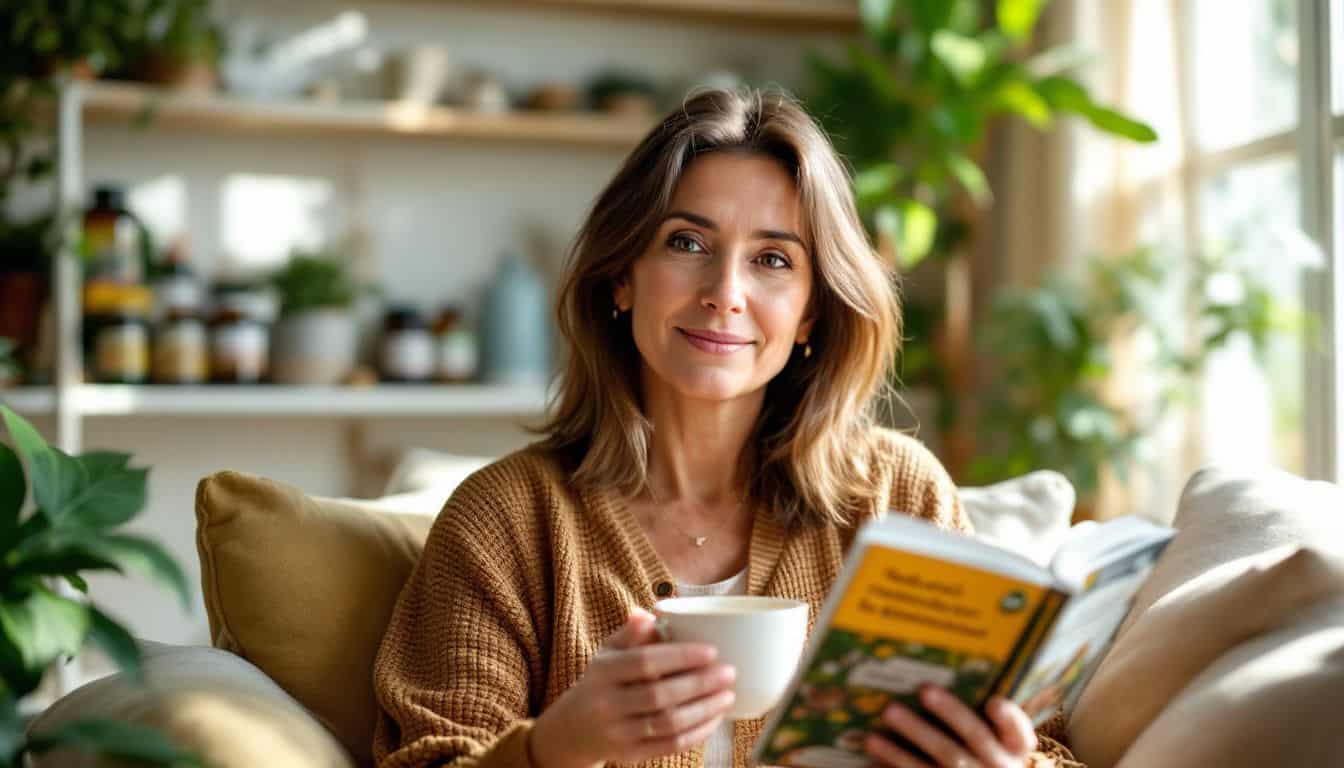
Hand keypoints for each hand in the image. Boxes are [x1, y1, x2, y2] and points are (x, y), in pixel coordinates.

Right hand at [529, 609, 736, 767]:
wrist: (572, 729)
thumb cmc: (602, 681)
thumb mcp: (607, 653)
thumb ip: (631, 633)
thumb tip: (654, 613)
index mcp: (603, 672)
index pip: (644, 662)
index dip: (680, 657)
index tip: (712, 651)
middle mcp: (607, 703)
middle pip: (660, 695)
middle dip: (700, 684)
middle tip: (729, 672)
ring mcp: (618, 732)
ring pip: (667, 723)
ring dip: (704, 710)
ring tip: (728, 696)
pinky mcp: (629, 754)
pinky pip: (669, 745)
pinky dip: (696, 733)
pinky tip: (714, 719)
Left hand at [865, 684, 1037, 767]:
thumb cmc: (982, 752)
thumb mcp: (995, 738)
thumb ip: (980, 712)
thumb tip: (941, 668)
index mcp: (1014, 748)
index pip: (1019, 731)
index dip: (1008, 717)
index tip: (994, 701)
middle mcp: (998, 766)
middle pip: (974, 737)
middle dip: (950, 712)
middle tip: (924, 688)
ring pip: (940, 764)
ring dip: (906, 749)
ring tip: (880, 724)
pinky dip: (895, 767)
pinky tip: (872, 759)